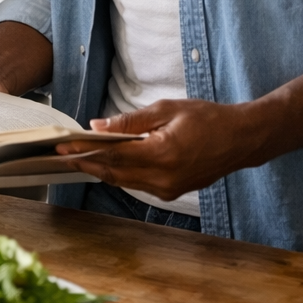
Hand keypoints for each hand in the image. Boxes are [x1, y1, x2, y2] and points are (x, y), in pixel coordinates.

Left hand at [57, 61, 302, 200]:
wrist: (242, 140)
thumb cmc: (208, 119)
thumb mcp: (167, 110)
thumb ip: (130, 121)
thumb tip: (98, 126)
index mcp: (162, 155)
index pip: (112, 156)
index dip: (84, 151)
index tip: (61, 146)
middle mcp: (164, 178)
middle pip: (113, 173)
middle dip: (85, 162)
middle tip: (59, 153)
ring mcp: (168, 189)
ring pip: (123, 181)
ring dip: (99, 169)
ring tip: (75, 156)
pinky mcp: (171, 192)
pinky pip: (136, 183)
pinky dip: (119, 173)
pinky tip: (104, 162)